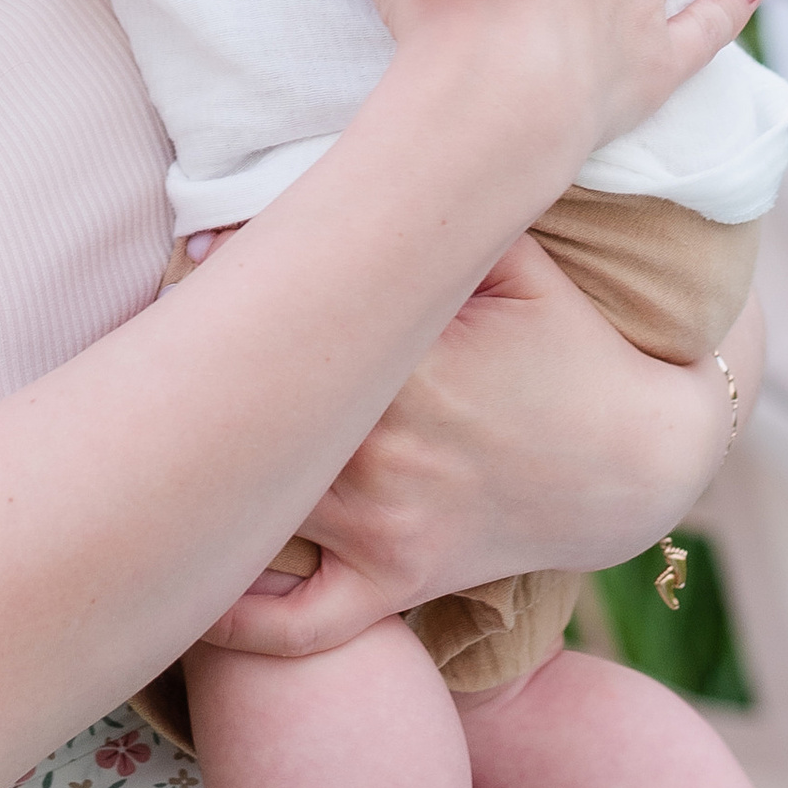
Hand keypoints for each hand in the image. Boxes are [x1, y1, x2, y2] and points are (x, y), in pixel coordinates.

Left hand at [202, 255, 765, 661]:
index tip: (190, 257)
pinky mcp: (397, 581)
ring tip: (148, 431)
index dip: (226, 287)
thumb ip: (442, 212)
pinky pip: (301, 624)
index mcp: (405, 364)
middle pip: (252, 413)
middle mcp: (380, 450)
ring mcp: (384, 526)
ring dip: (205, 471)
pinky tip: (191, 580)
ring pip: (258, 504)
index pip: (286, 323)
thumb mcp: (520, 260)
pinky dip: (239, 618)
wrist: (640, 460)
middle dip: (198, 378)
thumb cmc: (571, 346)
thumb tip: (357, 164)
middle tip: (154, 344)